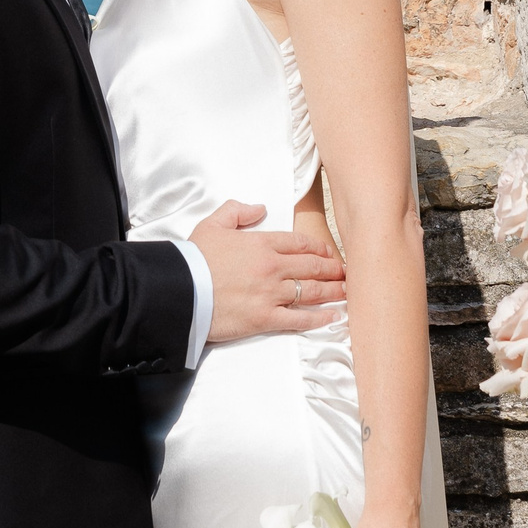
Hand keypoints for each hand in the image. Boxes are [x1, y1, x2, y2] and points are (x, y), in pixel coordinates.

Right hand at [190, 200, 344, 343]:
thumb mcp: (212, 224)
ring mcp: (271, 294)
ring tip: (346, 292)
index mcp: (262, 243)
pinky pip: (299, 318)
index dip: (319, 248)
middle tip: (346, 272)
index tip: (329, 253)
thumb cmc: (194, 259)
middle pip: (312, 266)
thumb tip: (260, 208)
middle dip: (333, 269)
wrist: (181, 290)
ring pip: (312, 291)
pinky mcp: (265, 318)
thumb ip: (237, 210)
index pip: (300, 243)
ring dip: (333, 291)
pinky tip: (333, 317)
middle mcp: (272, 267)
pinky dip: (320, 318)